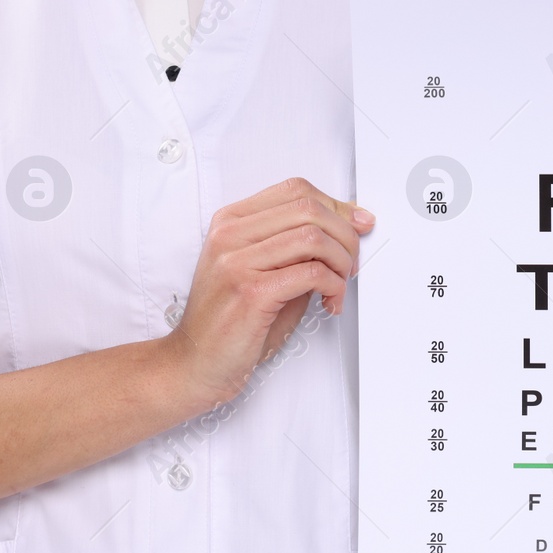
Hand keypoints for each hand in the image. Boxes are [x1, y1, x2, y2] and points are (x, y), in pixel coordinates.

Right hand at [166, 177, 372, 407]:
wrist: (195, 362)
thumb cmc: (232, 322)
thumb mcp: (265, 271)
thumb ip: (298, 248)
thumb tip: (349, 226)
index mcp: (231, 222)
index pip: (295, 191)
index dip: (336, 207)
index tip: (358, 227)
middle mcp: (230, 235)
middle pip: (308, 209)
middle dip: (345, 236)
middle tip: (351, 265)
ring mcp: (237, 262)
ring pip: (313, 237)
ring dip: (341, 263)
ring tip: (339, 286)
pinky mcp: (251, 292)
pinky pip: (312, 273)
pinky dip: (334, 287)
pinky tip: (331, 302)